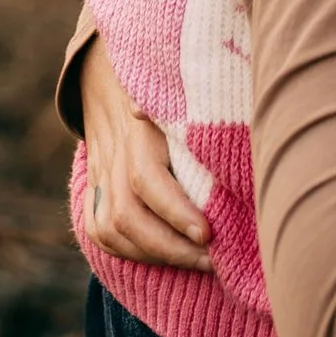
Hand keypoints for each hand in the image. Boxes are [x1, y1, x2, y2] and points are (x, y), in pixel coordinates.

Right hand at [79, 36, 209, 271]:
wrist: (116, 74)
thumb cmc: (174, 88)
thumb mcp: (189, 90)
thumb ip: (207, 104)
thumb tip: (244, 109)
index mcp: (140, 128)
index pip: (146, 178)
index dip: (175, 211)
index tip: (209, 233)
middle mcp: (113, 152)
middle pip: (127, 214)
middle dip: (171, 247)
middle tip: (214, 259)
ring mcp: (98, 172)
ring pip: (111, 228)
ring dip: (154, 255)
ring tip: (199, 262)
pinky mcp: (91, 187)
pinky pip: (98, 230)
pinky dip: (128, 251)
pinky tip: (163, 258)